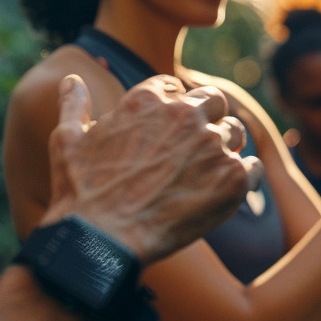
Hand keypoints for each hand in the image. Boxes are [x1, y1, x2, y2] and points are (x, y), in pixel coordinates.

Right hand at [42, 74, 260, 264]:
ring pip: (236, 132)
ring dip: (225, 147)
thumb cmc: (80, 192)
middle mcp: (185, 115)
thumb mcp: (67, 140)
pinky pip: (254, 167)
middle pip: (214, 101)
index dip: (173, 107)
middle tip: (195, 148)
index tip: (168, 129)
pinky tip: (225, 192)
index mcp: (148, 100)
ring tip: (208, 173)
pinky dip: (244, 177)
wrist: (102, 240)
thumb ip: (73, 105)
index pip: (175, 87)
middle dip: (207, 117)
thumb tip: (71, 80)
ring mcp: (212, 146)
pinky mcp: (233, 179)